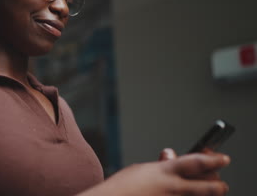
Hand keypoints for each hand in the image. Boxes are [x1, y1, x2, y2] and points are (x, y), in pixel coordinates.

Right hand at [78, 153, 230, 195]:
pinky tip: (185, 194)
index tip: (223, 158)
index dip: (214, 160)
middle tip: (219, 180)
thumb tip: (171, 154)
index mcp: (165, 172)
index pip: (197, 163)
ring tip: (213, 189)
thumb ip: (161, 164)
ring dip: (210, 192)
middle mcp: (173, 189)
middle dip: (217, 182)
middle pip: (209, 186)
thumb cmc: (123, 188)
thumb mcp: (141, 170)